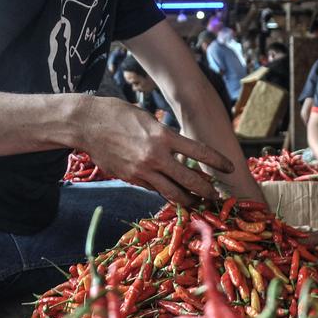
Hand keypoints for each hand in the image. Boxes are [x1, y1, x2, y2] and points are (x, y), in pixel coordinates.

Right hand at [80, 97, 234, 206]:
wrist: (87, 124)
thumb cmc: (119, 114)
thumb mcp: (149, 119)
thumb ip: (166, 138)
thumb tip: (182, 154)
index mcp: (163, 135)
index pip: (199, 152)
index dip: (218, 162)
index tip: (230, 168)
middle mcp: (155, 156)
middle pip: (190, 180)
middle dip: (207, 191)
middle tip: (217, 196)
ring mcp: (142, 170)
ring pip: (173, 193)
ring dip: (189, 200)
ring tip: (198, 202)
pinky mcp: (131, 178)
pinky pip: (154, 189)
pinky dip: (166, 192)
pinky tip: (173, 193)